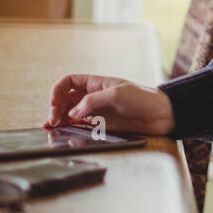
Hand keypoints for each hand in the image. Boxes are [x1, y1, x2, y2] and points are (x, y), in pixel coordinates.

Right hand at [44, 74, 175, 136]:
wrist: (162, 114)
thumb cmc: (143, 98)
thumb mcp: (117, 94)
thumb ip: (92, 101)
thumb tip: (72, 113)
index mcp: (97, 83)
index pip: (70, 82)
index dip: (58, 90)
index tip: (53, 103)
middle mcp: (94, 95)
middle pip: (67, 99)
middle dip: (56, 108)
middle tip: (53, 121)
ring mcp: (98, 110)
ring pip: (72, 113)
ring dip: (60, 118)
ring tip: (51, 128)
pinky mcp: (103, 123)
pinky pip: (82, 124)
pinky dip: (71, 127)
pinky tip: (63, 131)